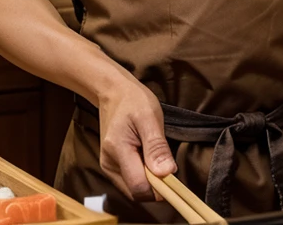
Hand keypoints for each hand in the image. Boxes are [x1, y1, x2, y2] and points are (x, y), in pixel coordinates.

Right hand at [98, 79, 176, 200]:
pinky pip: (130, 181)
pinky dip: (143, 175)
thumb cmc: (133, 100)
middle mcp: (108, 164)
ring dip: (150, 180)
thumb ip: (157, 146)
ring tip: (154, 154)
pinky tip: (147, 157)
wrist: (113, 91)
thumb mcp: (149, 117)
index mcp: (118, 150)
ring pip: (134, 189)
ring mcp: (108, 166)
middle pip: (136, 192)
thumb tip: (167, 173)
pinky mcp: (110, 166)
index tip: (174, 176)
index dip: (160, 189)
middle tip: (165, 160)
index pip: (139, 187)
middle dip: (156, 185)